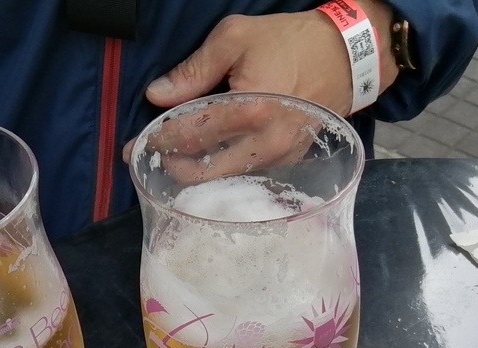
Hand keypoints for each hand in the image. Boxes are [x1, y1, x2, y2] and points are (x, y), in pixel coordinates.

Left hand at [122, 1, 399, 165]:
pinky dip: (222, 172)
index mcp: (248, 108)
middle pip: (205, 172)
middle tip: (150, 160)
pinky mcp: (287, 164)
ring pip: (225, 180)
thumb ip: (194, 70)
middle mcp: (265, 142)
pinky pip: (246, 175)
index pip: (190, 135)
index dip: (158, 142)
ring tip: (174, 161)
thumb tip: (158, 95)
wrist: (342, 58)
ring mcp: (279, 158)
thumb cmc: (288, 42)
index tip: (134, 147)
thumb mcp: (235, 37)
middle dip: (172, 168)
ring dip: (196, 174)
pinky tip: (207, 162)